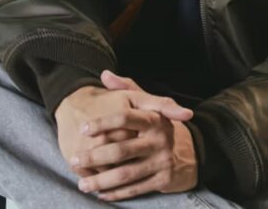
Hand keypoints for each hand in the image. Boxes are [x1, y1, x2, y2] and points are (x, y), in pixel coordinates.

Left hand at [71, 71, 197, 200]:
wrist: (192, 152)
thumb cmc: (159, 127)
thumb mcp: (147, 105)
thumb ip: (126, 88)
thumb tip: (105, 74)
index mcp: (155, 119)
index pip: (124, 119)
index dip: (102, 123)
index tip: (83, 128)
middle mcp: (160, 140)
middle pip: (120, 150)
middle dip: (94, 157)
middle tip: (75, 160)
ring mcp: (162, 161)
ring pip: (125, 174)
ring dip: (101, 181)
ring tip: (82, 184)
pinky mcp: (163, 180)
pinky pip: (135, 189)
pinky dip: (116, 193)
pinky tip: (101, 193)